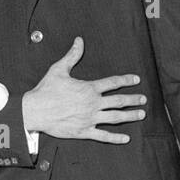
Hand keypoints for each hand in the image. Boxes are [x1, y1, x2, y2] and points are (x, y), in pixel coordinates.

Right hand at [20, 37, 146, 141]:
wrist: (35, 110)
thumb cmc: (46, 90)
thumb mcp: (59, 69)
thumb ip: (72, 56)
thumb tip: (79, 40)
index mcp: (89, 88)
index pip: (113, 82)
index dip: (126, 80)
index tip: (136, 79)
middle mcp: (93, 103)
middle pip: (119, 101)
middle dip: (133, 99)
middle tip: (143, 99)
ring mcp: (90, 118)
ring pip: (115, 117)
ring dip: (130, 116)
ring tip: (141, 114)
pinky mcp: (84, 131)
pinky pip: (103, 135)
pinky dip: (115, 138)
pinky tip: (126, 138)